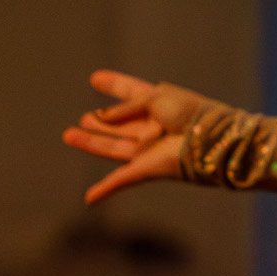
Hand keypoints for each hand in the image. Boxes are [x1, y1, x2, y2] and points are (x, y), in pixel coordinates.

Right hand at [63, 70, 208, 203]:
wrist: (207, 138)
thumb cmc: (190, 113)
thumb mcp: (156, 97)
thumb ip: (126, 106)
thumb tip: (101, 117)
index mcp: (160, 104)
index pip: (132, 92)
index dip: (115, 85)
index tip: (96, 77)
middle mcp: (153, 126)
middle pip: (121, 125)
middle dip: (101, 122)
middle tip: (84, 118)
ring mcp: (149, 149)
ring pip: (114, 147)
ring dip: (92, 143)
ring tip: (69, 135)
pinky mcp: (146, 169)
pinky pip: (121, 181)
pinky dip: (105, 190)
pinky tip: (90, 198)